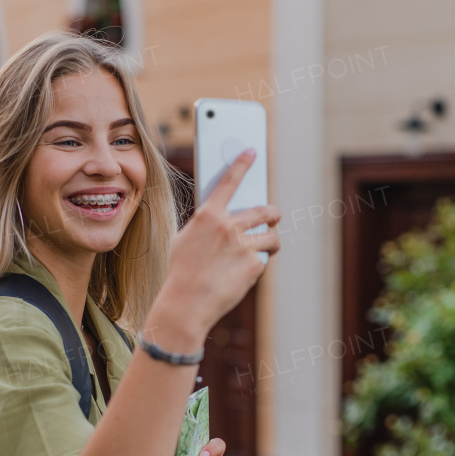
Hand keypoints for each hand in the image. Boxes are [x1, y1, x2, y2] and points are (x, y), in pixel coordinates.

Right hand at [151, 149, 280, 345]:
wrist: (185, 304)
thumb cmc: (181, 273)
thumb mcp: (184, 240)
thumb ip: (205, 225)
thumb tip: (223, 216)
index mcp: (207, 216)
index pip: (228, 181)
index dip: (242, 163)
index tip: (252, 150)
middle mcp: (227, 226)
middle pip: (264, 210)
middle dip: (272, 214)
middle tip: (273, 217)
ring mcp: (243, 245)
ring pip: (271, 235)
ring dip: (270, 241)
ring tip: (265, 246)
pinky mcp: (253, 264)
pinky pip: (263, 258)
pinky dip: (257, 264)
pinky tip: (243, 273)